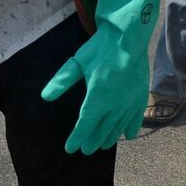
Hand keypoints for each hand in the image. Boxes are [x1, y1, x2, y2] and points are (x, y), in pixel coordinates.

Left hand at [41, 0, 162, 154]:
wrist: (127, 36)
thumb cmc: (100, 49)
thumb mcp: (77, 63)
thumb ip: (61, 81)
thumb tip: (45, 96)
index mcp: (97, 98)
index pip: (84, 125)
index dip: (76, 138)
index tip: (70, 148)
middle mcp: (115, 105)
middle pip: (101, 130)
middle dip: (92, 141)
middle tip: (86, 149)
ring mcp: (130, 102)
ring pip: (119, 127)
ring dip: (110, 137)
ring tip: (103, 145)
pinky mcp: (140, 96)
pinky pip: (136, 118)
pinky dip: (131, 128)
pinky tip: (129, 136)